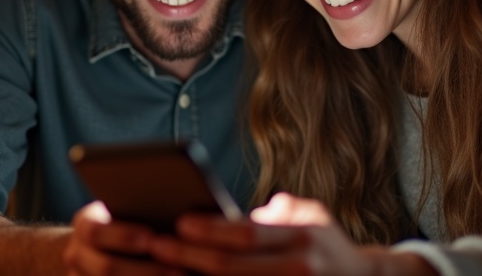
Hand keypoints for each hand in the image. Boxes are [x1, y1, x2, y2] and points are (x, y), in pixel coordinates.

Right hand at [64, 201, 179, 275]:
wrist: (91, 249)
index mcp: (84, 226)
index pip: (96, 233)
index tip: (151, 237)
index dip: (122, 236)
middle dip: (143, 270)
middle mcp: (76, 255)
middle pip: (106, 267)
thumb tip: (177, 217)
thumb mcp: (120, 212)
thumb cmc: (121, 223)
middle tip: (178, 269)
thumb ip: (137, 212)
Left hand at [149, 193, 430, 275]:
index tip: (179, 221)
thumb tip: (239, 211)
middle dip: (189, 258)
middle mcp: (299, 269)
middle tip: (155, 246)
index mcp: (302, 238)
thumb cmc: (325, 246)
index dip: (211, 230)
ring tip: (158, 270)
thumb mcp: (312, 219)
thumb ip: (278, 211)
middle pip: (232, 268)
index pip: (248, 234)